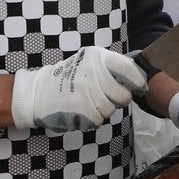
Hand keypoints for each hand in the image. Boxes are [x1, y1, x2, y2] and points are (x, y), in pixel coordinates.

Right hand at [12, 47, 147, 131]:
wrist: (37, 93)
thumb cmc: (69, 79)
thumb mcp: (89, 62)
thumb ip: (112, 68)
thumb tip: (139, 80)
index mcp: (96, 57)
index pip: (127, 68)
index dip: (137, 81)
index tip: (140, 88)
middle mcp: (93, 72)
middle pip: (123, 95)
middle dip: (117, 100)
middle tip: (104, 97)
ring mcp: (87, 91)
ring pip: (111, 110)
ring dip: (102, 110)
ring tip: (87, 102)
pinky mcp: (81, 110)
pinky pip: (98, 120)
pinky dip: (91, 119)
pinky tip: (80, 111)